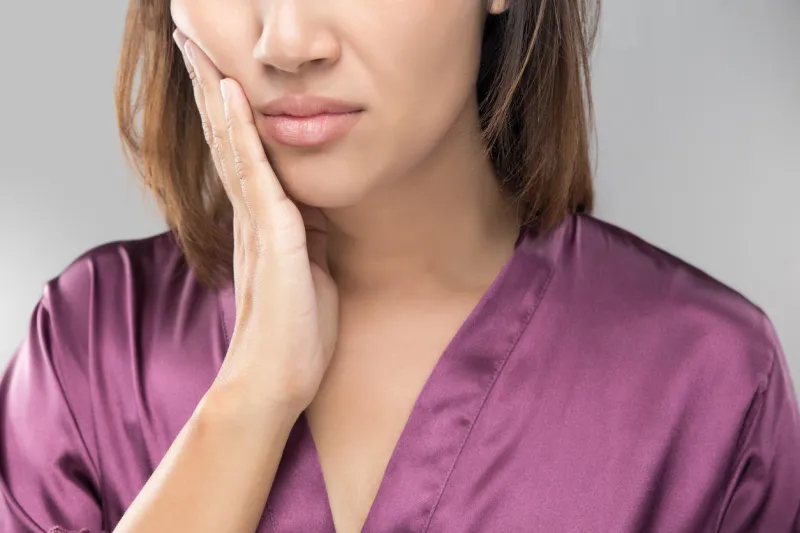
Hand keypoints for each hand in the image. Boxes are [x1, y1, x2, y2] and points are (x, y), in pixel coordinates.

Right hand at [172, 29, 338, 414]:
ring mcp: (258, 226)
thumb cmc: (293, 333)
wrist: (276, 380)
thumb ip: (306, 239)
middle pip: (226, 143)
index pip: (242, 158)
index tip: (218, 76)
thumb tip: (313, 216)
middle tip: (191, 48)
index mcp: (262, 225)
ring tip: (199, 54)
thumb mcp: (308, 273)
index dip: (229, 116)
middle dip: (211, 93)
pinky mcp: (273, 238)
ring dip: (217, 98)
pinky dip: (243, 134)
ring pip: (233, 148)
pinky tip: (234, 98)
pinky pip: (256, 175)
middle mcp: (251, 218)